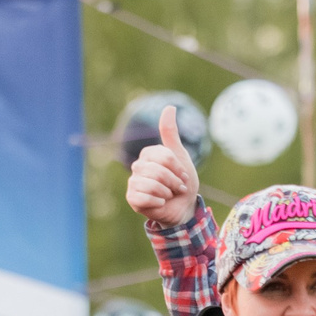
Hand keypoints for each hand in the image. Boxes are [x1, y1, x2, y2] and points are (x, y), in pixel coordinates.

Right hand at [124, 105, 199, 227]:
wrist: (183, 208)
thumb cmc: (182, 183)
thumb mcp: (180, 157)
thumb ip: (171, 134)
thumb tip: (169, 107)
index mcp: (148, 154)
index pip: (164, 157)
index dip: (178, 169)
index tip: (182, 176)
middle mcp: (138, 166)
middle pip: (158, 171)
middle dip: (174, 182)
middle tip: (178, 188)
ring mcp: (134, 182)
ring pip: (152, 184)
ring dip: (167, 193)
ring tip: (169, 196)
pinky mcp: (132, 198)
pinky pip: (144, 198)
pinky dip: (158, 203)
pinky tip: (160, 204)